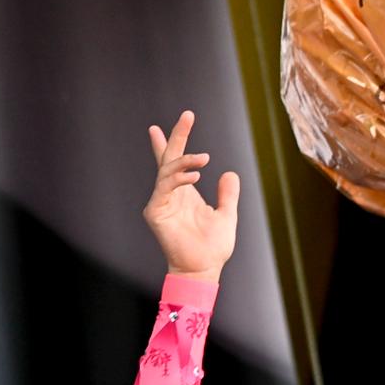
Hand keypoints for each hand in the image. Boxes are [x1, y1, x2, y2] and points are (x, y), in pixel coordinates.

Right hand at [143, 111, 238, 282]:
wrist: (203, 269)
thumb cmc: (213, 247)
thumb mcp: (226, 214)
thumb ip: (227, 194)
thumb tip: (229, 173)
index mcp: (184, 193)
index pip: (176, 162)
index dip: (177, 140)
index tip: (185, 118)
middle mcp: (170, 194)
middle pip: (168, 158)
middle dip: (176, 136)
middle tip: (188, 116)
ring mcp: (161, 203)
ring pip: (168, 171)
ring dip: (185, 160)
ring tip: (205, 158)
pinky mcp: (155, 213)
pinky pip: (164, 188)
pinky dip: (179, 179)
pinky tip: (196, 176)